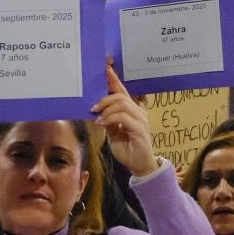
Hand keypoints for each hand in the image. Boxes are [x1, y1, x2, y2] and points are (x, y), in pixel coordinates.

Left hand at [92, 62, 155, 177]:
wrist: (140, 166)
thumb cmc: (128, 148)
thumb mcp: (113, 132)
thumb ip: (108, 120)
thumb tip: (96, 110)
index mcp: (132, 110)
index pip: (122, 91)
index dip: (114, 79)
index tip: (105, 68)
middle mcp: (138, 111)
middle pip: (120, 96)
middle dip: (104, 99)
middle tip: (92, 108)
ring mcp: (141, 119)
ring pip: (122, 104)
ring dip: (106, 109)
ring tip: (98, 118)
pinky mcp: (140, 129)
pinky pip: (123, 117)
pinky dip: (110, 118)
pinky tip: (102, 124)